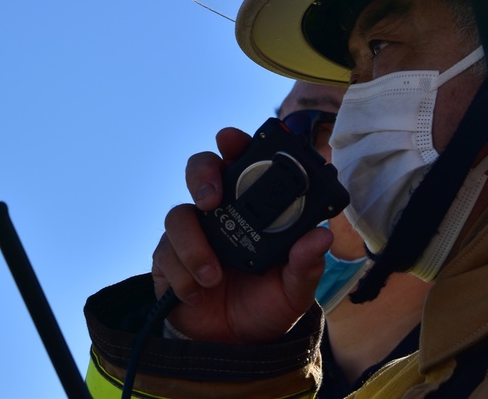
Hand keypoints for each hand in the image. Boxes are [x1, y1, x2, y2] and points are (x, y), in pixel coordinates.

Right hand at [151, 127, 331, 343]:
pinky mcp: (168, 259)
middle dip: (202, 175)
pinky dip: (183, 275)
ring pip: (178, 215)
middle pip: (200, 169)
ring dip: (194, 245)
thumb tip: (321, 236)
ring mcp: (192, 234)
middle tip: (212, 200)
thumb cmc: (268, 304)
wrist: (237, 346)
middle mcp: (220, 212)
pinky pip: (166, 255)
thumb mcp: (295, 289)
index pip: (243, 162)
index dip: (235, 143)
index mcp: (253, 207)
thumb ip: (306, 264)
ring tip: (214, 277)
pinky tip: (199, 293)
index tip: (231, 140)